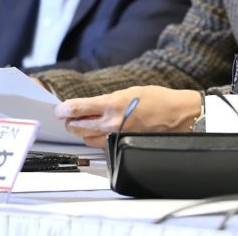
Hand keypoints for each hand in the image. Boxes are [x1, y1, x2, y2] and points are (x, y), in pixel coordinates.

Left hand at [54, 86, 201, 147]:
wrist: (178, 115)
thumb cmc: (158, 100)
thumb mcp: (129, 91)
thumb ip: (105, 100)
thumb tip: (87, 105)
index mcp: (112, 104)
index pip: (76, 109)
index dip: (63, 110)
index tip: (60, 109)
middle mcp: (112, 123)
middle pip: (75, 126)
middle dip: (70, 120)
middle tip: (71, 115)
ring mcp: (116, 137)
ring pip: (85, 137)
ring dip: (82, 130)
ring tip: (88, 122)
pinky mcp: (121, 146)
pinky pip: (100, 144)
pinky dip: (96, 138)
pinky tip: (102, 130)